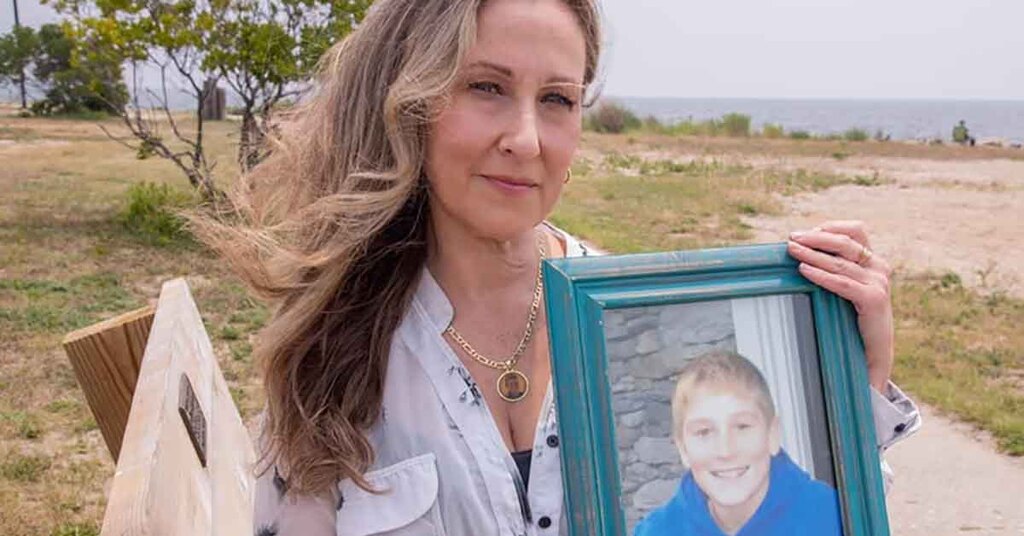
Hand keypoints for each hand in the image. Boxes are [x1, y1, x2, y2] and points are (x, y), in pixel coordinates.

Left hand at [786, 221, 893, 392]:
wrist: (873, 352)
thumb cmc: (853, 319)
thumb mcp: (847, 288)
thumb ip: (835, 269)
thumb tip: (800, 251)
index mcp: (874, 261)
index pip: (856, 230)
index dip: (831, 227)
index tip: (805, 232)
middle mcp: (879, 267)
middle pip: (845, 242)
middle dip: (815, 238)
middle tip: (791, 239)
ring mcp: (878, 283)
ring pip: (840, 262)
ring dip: (812, 254)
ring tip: (792, 251)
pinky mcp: (874, 299)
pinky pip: (842, 283)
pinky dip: (821, 275)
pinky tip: (803, 270)